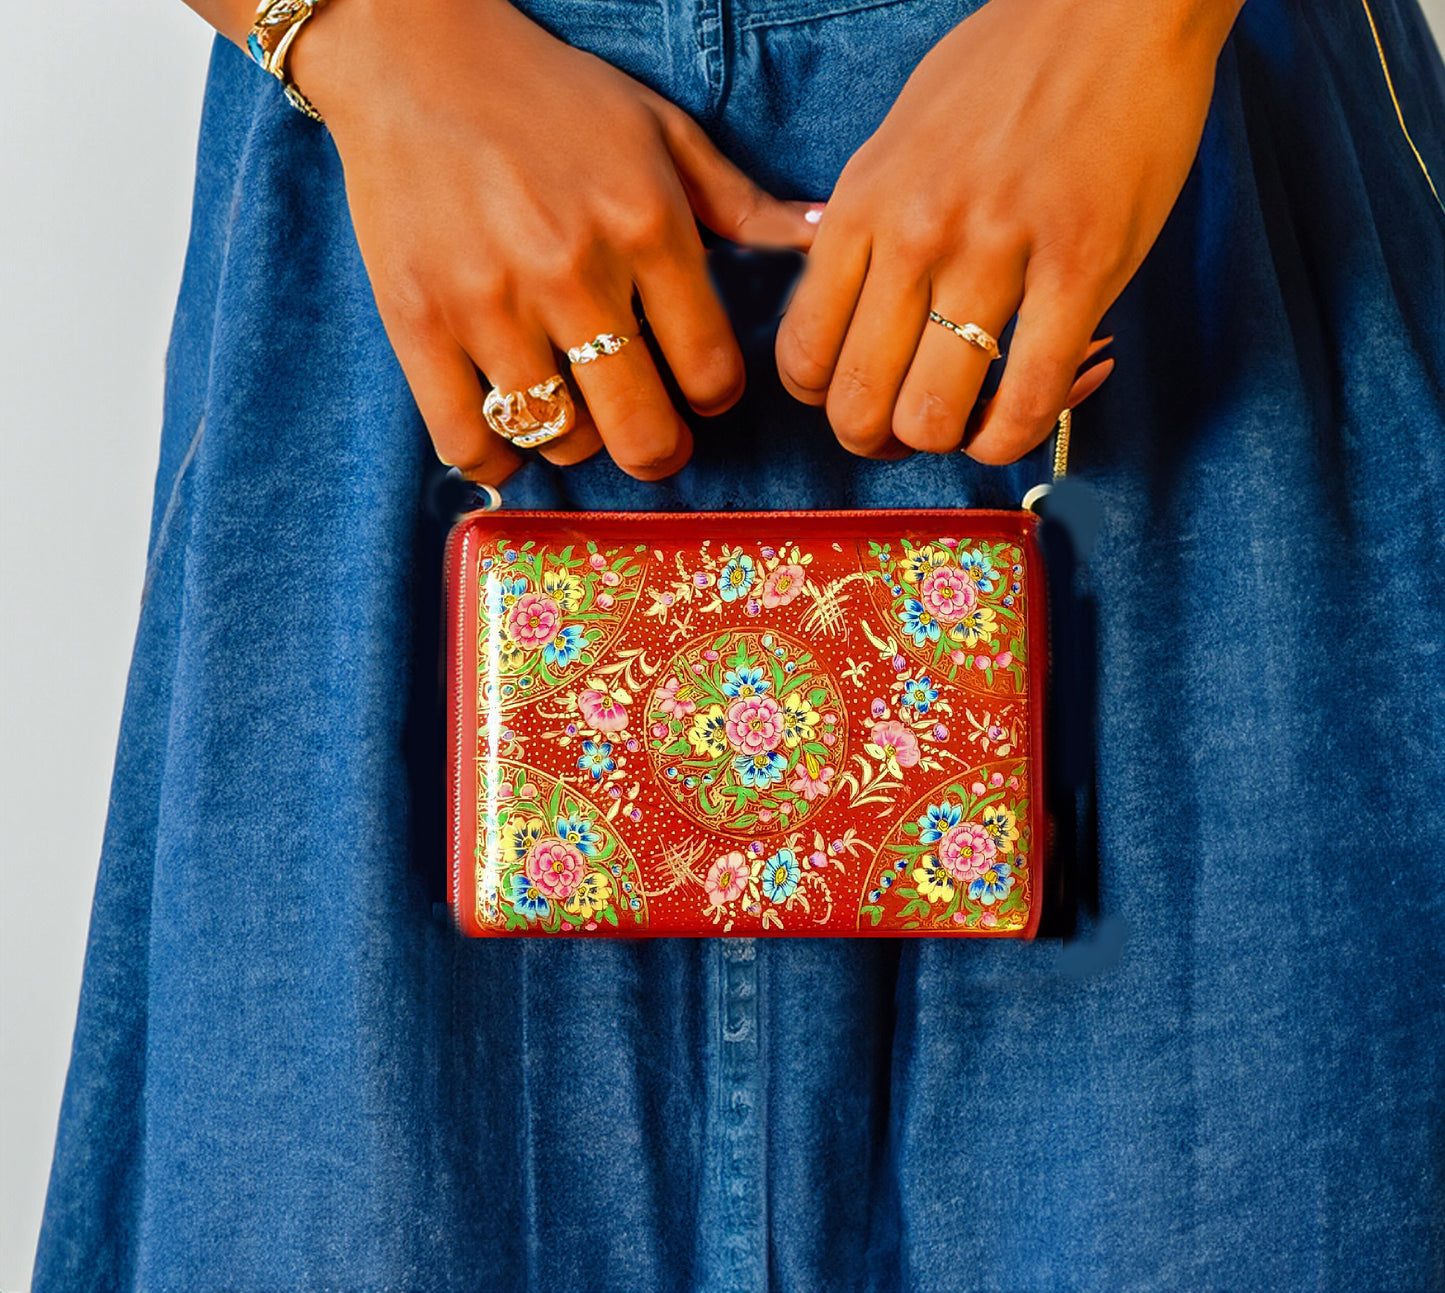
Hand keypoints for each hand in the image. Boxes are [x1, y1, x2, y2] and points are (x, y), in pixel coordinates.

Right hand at [289, 0, 821, 481]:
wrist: (412, 54)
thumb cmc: (549, 95)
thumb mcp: (659, 130)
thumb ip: (740, 201)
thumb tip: (821, 237)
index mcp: (646, 226)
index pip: (711, 371)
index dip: (714, 397)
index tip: (700, 390)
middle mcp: (574, 271)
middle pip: (642, 431)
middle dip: (660, 451)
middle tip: (654, 439)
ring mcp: (490, 302)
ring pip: (561, 439)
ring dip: (579, 440)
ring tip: (577, 408)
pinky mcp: (418, 321)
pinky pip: (468, 441)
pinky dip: (496, 458)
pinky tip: (509, 433)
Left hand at [775, 0, 1243, 463]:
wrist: (1113, 3)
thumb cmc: (1002, 72)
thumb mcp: (895, 144)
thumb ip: (864, 232)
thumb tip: (846, 311)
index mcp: (861, 209)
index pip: (803, 356)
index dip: (826, 402)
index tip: (860, 397)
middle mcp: (914, 236)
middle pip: (857, 405)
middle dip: (879, 441)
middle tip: (910, 430)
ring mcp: (996, 254)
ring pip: (932, 418)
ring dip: (946, 442)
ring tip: (970, 419)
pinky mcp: (1082, 269)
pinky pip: (1026, 399)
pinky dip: (1014, 436)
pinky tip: (1018, 420)